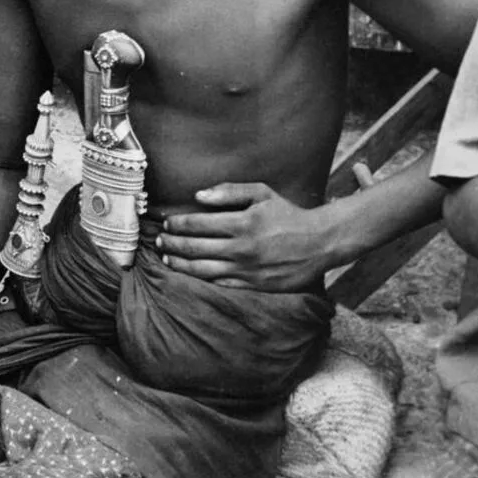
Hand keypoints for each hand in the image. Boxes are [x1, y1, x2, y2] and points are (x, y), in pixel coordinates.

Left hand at [157, 182, 332, 291]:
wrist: (318, 243)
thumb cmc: (287, 214)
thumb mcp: (261, 193)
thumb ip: (229, 192)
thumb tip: (198, 196)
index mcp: (242, 223)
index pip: (197, 224)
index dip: (177, 224)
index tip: (167, 223)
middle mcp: (241, 248)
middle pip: (194, 247)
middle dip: (171, 243)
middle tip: (159, 240)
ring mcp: (246, 270)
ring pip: (201, 269)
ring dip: (179, 263)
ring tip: (167, 257)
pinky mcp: (252, 286)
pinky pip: (219, 284)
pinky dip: (199, 279)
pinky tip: (189, 273)